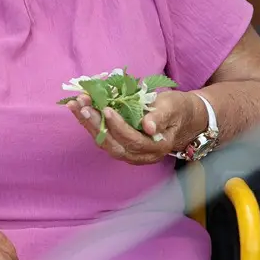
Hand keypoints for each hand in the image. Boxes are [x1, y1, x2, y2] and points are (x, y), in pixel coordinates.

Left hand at [67, 90, 204, 164]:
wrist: (183, 118)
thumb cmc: (179, 109)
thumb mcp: (173, 107)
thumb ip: (161, 117)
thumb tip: (149, 127)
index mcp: (157, 147)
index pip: (133, 140)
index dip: (119, 126)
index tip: (107, 108)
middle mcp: (142, 155)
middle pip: (114, 145)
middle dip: (96, 125)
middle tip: (83, 105)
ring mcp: (130, 153)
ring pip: (105, 142)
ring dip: (88, 124)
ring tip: (76, 105)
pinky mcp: (122, 145)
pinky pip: (104, 137)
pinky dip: (90, 123)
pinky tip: (79, 108)